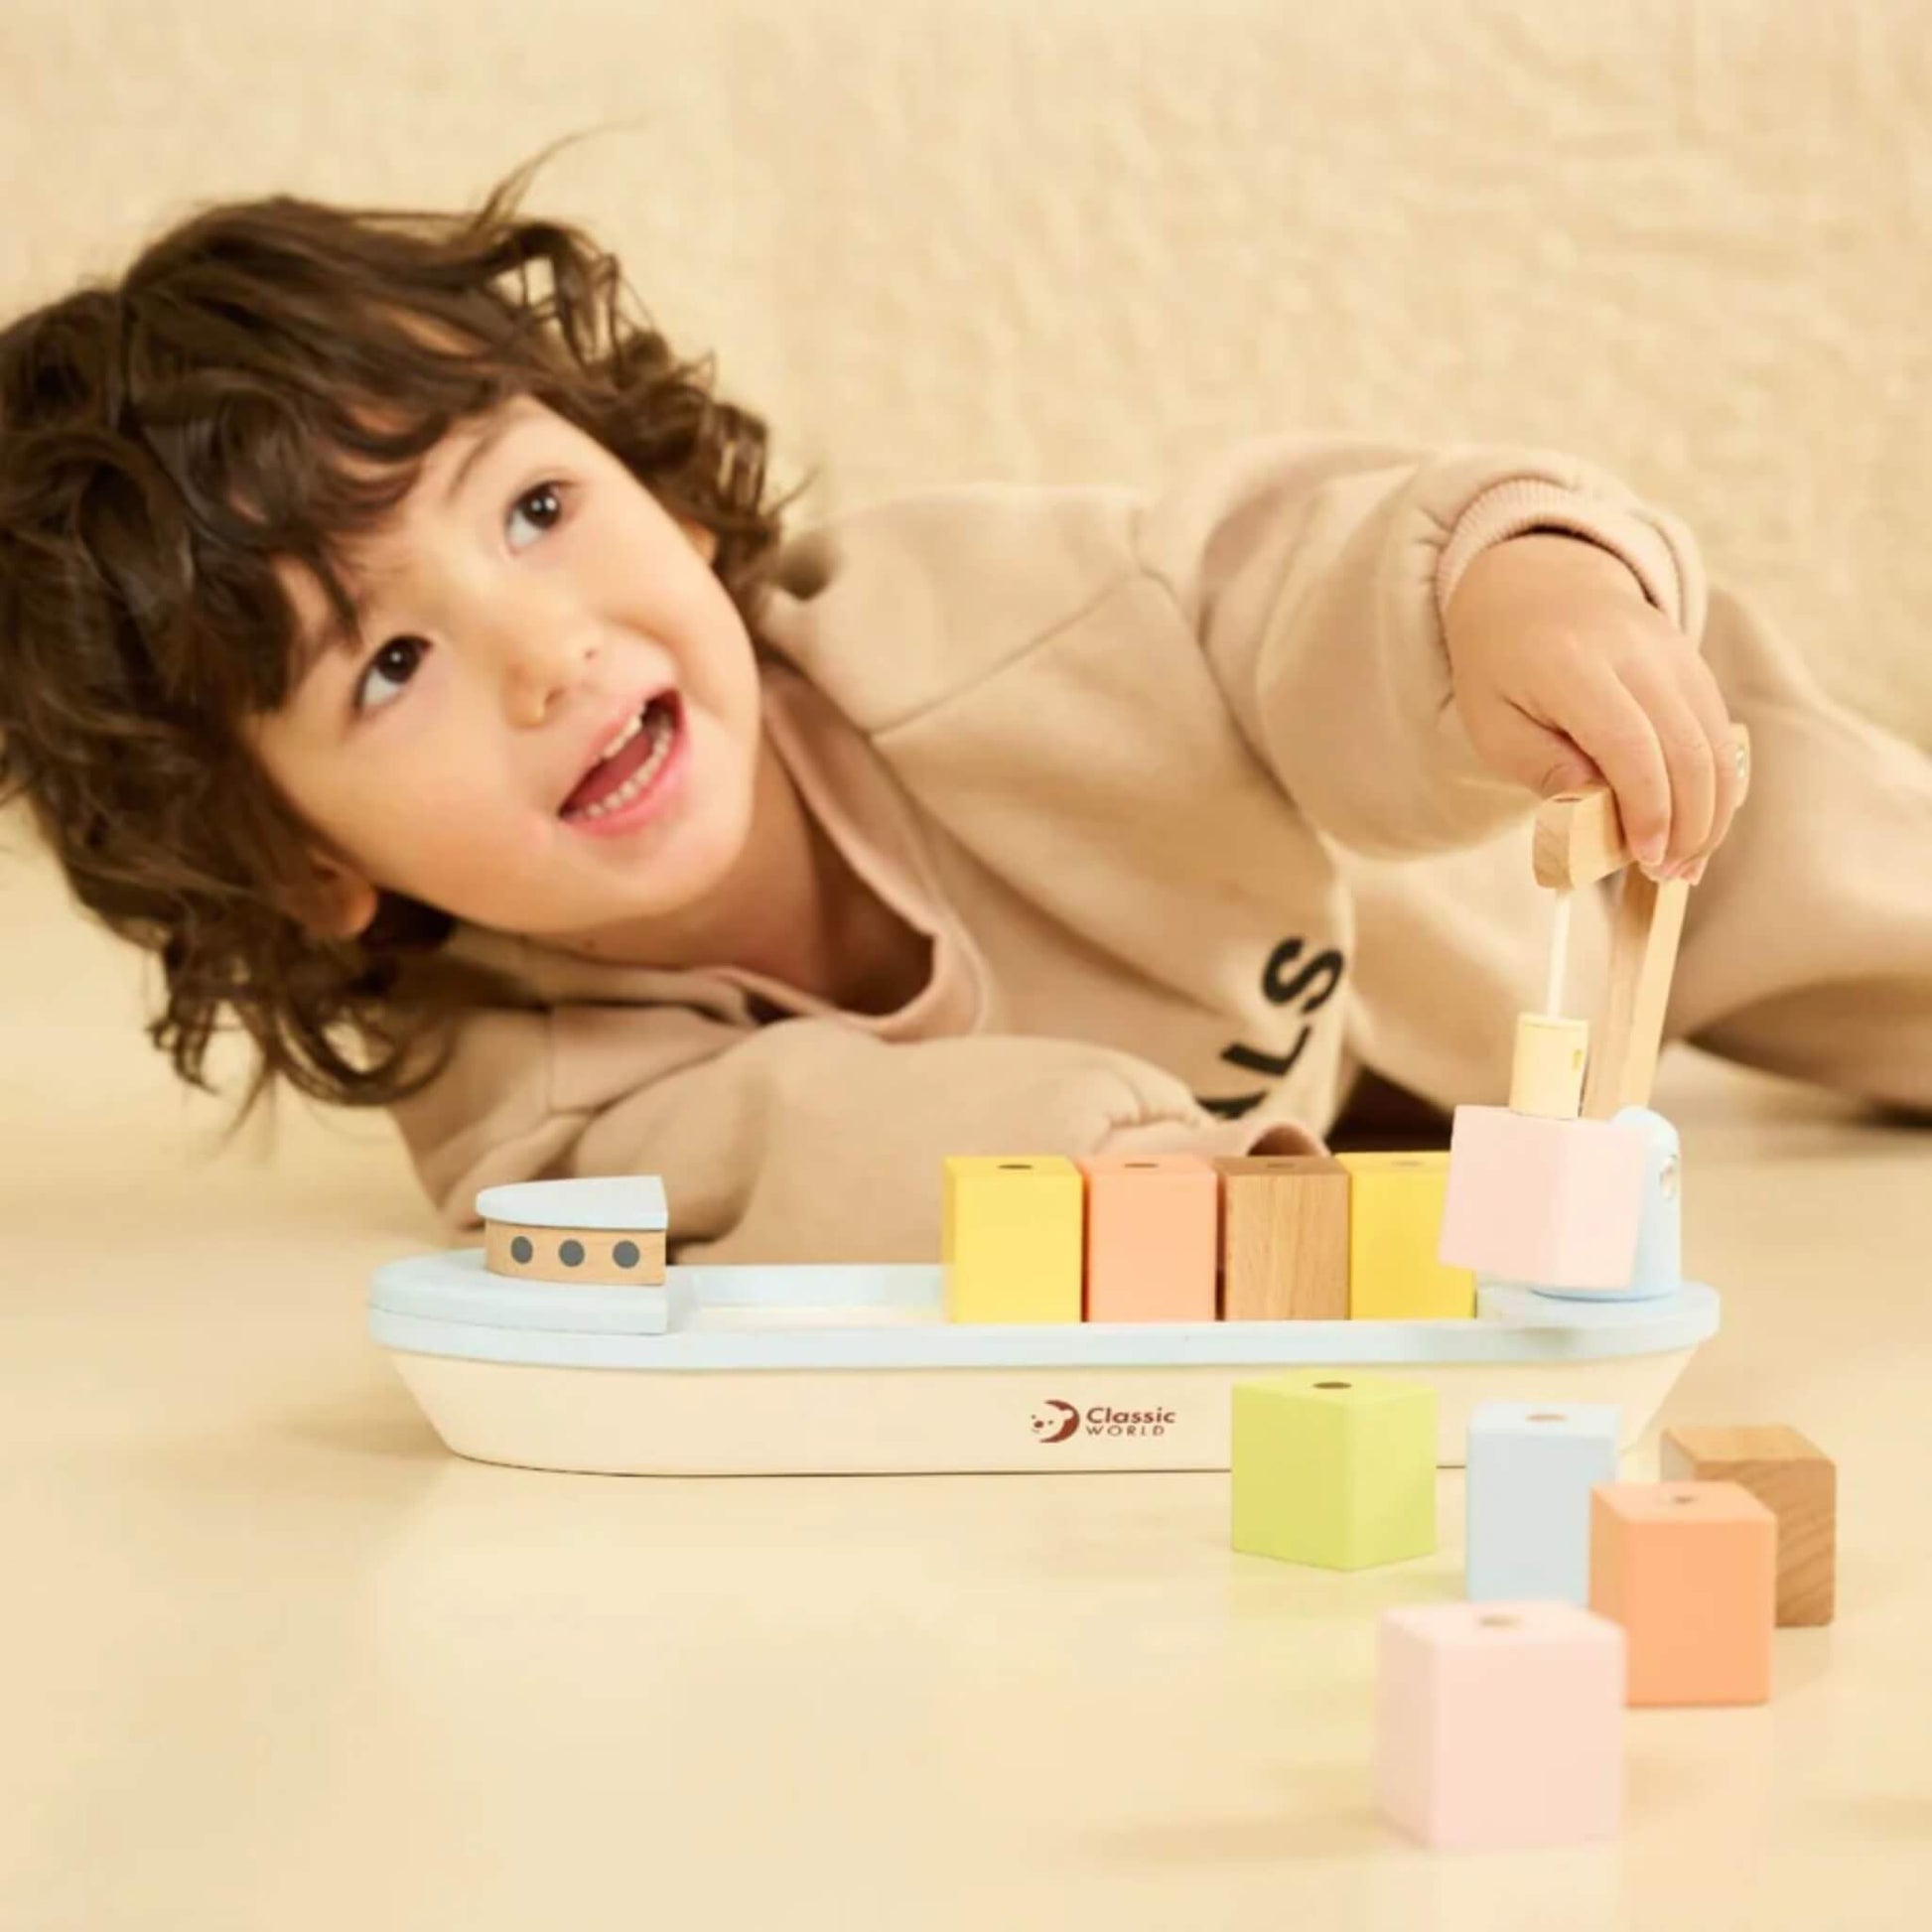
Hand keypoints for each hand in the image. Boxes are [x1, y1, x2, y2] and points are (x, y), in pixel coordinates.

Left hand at [1443, 533, 1742, 881]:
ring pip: (1717, 742)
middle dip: (1689, 822)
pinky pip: (1720, 728)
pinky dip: (1718, 782)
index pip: (1629, 745)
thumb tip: (1594, 814)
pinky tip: (1700, 824)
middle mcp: (1635, 651)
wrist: (1534, 581)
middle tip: (1670, 876)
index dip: (1647, 808)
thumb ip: (1542, 766)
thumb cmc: (1501, 664)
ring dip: (1712, 811)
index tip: (1646, 857)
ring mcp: (1673, 651)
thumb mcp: (1493, 721)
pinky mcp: (1692, 661)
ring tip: (1688, 863)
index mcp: (1572, 665)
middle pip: (1687, 748)